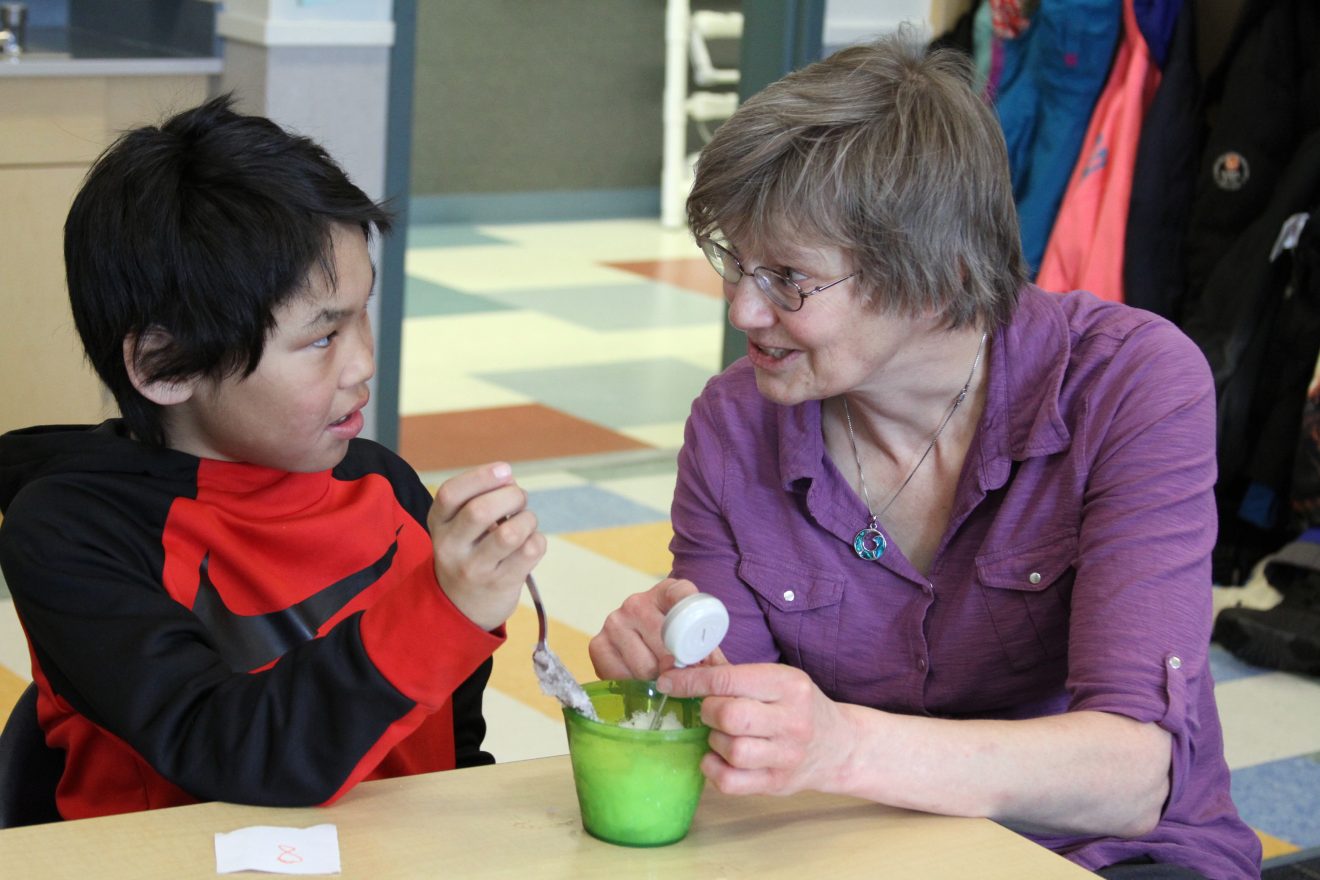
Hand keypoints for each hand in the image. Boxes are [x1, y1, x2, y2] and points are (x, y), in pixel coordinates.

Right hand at [428, 462, 545, 630]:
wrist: (461, 606)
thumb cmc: (469, 551)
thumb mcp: (458, 525)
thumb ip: (479, 498)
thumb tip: (508, 478)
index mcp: (439, 524)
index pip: (450, 494)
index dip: (481, 476)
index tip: (505, 470)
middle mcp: (451, 547)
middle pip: (480, 511)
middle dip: (511, 496)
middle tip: (520, 499)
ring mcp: (475, 569)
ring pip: (509, 534)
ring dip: (527, 519)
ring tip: (526, 521)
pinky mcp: (500, 584)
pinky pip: (530, 551)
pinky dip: (538, 539)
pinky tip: (530, 542)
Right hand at [589, 578, 726, 679]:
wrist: (645, 638)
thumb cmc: (677, 638)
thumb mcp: (697, 638)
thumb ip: (710, 654)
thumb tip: (720, 675)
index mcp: (669, 591)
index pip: (684, 598)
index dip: (693, 629)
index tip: (698, 654)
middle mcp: (637, 601)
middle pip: (665, 644)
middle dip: (678, 668)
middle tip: (683, 677)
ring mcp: (615, 621)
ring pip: (644, 667)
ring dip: (656, 680)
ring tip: (661, 677)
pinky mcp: (597, 644)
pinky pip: (621, 677)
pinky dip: (634, 686)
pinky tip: (640, 679)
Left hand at [658, 663, 853, 796]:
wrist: (839, 746)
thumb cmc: (796, 706)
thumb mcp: (775, 679)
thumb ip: (730, 672)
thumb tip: (678, 662)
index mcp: (789, 684)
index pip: (728, 680)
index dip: (690, 681)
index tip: (668, 681)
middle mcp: (792, 720)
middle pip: (729, 716)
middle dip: (707, 711)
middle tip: (710, 710)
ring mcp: (787, 755)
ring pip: (731, 750)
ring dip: (714, 740)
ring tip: (722, 734)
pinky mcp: (778, 784)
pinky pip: (730, 782)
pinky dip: (714, 768)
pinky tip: (719, 757)